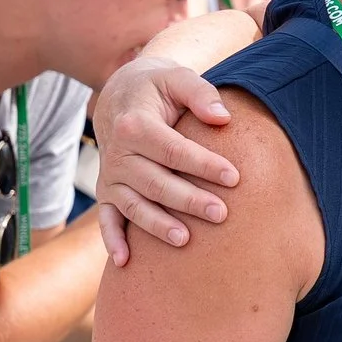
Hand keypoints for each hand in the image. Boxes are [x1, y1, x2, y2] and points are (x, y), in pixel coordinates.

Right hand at [92, 54, 239, 264]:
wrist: (121, 94)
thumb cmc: (158, 88)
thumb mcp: (178, 78)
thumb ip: (201, 94)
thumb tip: (222, 117)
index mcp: (136, 125)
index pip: (173, 150)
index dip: (203, 164)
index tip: (234, 177)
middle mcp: (117, 153)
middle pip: (155, 182)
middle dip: (188, 200)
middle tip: (221, 214)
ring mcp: (110, 175)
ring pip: (134, 205)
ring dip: (157, 224)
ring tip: (185, 240)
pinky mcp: (107, 191)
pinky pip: (107, 218)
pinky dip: (112, 240)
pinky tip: (124, 262)